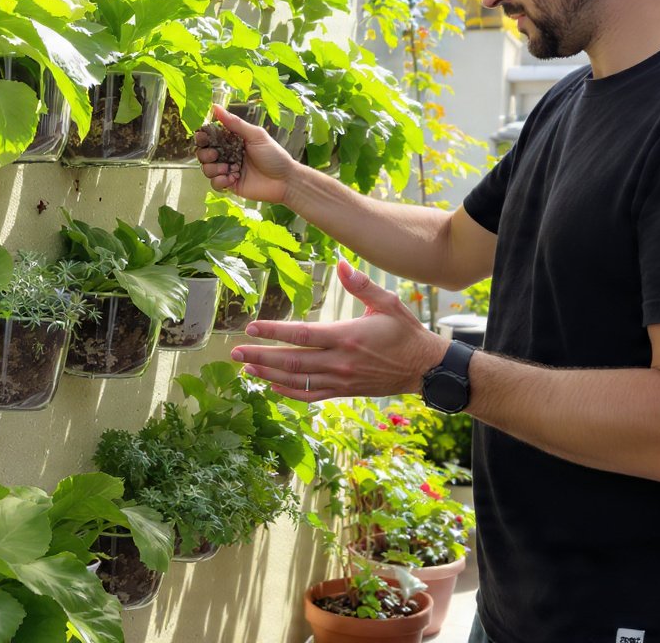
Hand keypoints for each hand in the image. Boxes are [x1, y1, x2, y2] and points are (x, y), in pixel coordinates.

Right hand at [195, 104, 296, 203]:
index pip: (210, 137)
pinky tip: (233, 179)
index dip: (202, 137)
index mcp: (232, 140)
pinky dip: (220, 181)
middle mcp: (228, 154)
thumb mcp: (255, 135)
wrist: (285, 181)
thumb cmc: (274, 155)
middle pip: (204, 153)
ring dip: (213, 168)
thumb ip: (235, 123)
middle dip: (204, 154)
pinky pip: (215, 184)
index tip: (202, 137)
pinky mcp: (230, 185)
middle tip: (215, 155)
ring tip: (229, 169)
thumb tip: (215, 106)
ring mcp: (228, 170)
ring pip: (207, 169)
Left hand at [230, 260, 449, 401]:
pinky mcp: (344, 391)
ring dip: (268, 374)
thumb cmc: (406, 332)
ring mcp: (340, 380)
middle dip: (260, 356)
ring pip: (297, 380)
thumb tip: (341, 263)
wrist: (424, 368)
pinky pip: (310, 395)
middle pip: (291, 361)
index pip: (301, 334)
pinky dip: (288, 392)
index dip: (273, 332)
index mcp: (346, 336)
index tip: (251, 328)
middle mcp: (340, 362)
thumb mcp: (388, 303)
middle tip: (235, 352)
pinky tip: (271, 385)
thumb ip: (361, 284)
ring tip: (246, 368)